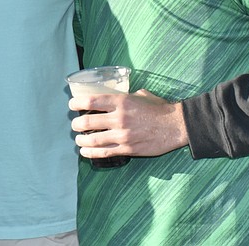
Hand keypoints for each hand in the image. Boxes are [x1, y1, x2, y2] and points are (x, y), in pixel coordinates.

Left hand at [69, 89, 187, 158]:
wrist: (177, 126)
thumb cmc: (159, 108)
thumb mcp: (141, 95)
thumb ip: (125, 96)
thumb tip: (113, 97)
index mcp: (122, 101)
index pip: (92, 101)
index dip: (77, 103)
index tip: (72, 105)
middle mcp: (120, 118)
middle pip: (88, 121)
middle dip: (77, 124)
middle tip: (75, 125)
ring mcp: (123, 135)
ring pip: (93, 139)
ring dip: (81, 139)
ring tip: (78, 139)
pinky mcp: (128, 149)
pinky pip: (104, 152)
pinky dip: (91, 152)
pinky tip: (84, 151)